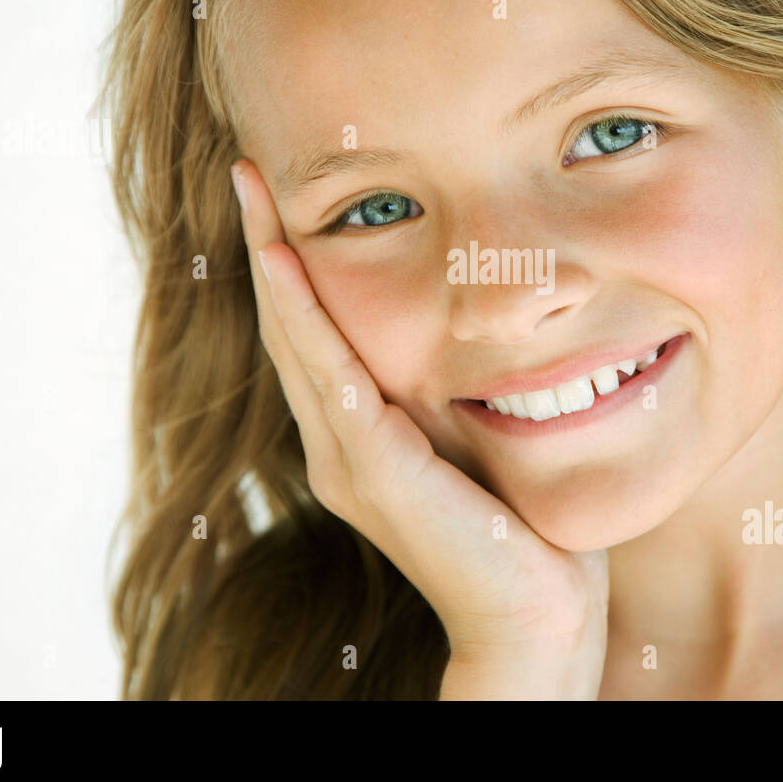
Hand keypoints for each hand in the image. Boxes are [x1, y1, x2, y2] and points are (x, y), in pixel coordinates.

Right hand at [232, 159, 608, 696]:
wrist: (534, 613)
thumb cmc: (518, 525)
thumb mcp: (474, 433)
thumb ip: (445, 387)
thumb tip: (460, 316)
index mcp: (358, 437)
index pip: (313, 332)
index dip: (290, 262)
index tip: (280, 192)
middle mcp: (336, 446)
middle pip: (289, 326)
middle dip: (267, 243)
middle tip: (248, 168)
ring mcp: (348, 461)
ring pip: (297, 340)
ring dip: (272, 260)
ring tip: (254, 189)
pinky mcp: (375, 471)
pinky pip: (331, 376)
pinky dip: (303, 314)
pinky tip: (285, 261)